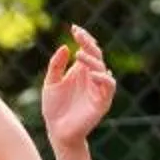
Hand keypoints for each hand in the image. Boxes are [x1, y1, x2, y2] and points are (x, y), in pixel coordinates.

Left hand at [41, 23, 115, 149]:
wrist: (57, 131)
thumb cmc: (54, 108)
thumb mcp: (50, 83)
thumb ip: (56, 65)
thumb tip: (66, 46)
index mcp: (81, 71)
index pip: (87, 50)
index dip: (83, 38)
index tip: (74, 28)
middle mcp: (91, 77)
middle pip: (96, 55)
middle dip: (89, 44)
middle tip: (79, 36)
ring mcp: (98, 89)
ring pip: (103, 67)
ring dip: (93, 60)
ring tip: (79, 55)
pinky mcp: (102, 101)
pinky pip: (109, 86)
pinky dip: (103, 78)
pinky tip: (91, 73)